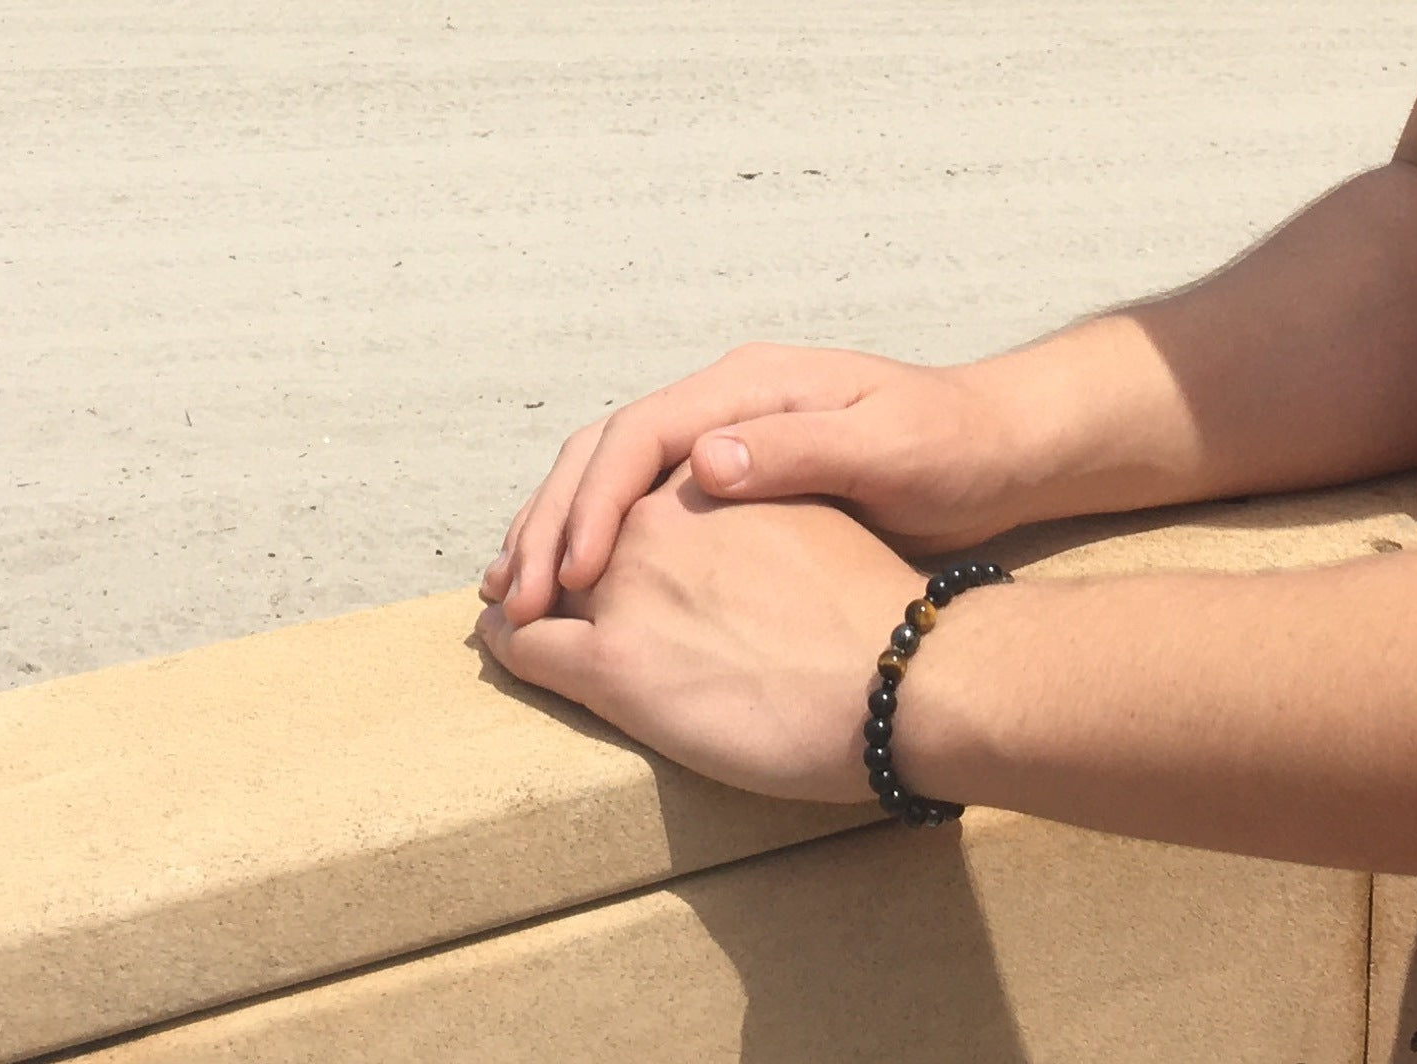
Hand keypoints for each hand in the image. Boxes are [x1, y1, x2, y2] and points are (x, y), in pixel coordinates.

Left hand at [476, 467, 922, 803]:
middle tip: (525, 574)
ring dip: (524, 588)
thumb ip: (764, 500)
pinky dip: (510, 642)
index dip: (599, 503)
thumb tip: (733, 512)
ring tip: (513, 606)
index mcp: (713, 473)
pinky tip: (509, 644)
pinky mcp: (615, 664)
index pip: (628, 472)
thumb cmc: (881, 609)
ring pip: (545, 578)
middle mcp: (658, 519)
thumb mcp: (818, 517)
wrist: (908, 676)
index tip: (588, 530)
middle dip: (547, 544)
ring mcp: (628, 588)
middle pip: (578, 521)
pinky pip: (528, 645)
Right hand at [481, 343, 1028, 624]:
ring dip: (560, 538)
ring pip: (611, 482)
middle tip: (511, 599)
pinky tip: (579, 600)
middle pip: (603, 453)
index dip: (594, 503)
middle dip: (552, 523)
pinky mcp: (736, 486)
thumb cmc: (952, 447)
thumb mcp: (888, 445)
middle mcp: (724, 406)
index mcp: (748, 385)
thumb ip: (799, 450)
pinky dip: (601, 550)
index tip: (575, 575)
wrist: (999, 450)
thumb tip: (703, 459)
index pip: (637, 434)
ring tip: (515, 602)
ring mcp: (726, 444)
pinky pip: (643, 513)